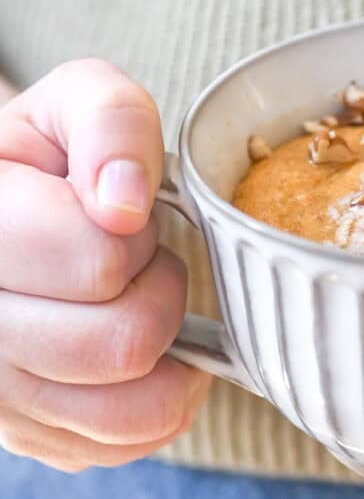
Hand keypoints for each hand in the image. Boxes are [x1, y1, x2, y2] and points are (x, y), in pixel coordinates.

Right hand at [0, 59, 210, 471]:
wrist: (20, 211)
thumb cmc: (57, 159)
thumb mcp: (81, 105)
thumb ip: (110, 125)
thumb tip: (122, 204)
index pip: (97, 264)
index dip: (136, 238)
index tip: (122, 218)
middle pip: (120, 343)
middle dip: (157, 292)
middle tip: (139, 262)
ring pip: (130, 407)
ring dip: (162, 347)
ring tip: (136, 301)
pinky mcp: (32, 433)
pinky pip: (131, 439)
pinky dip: (162, 397)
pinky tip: (145, 351)